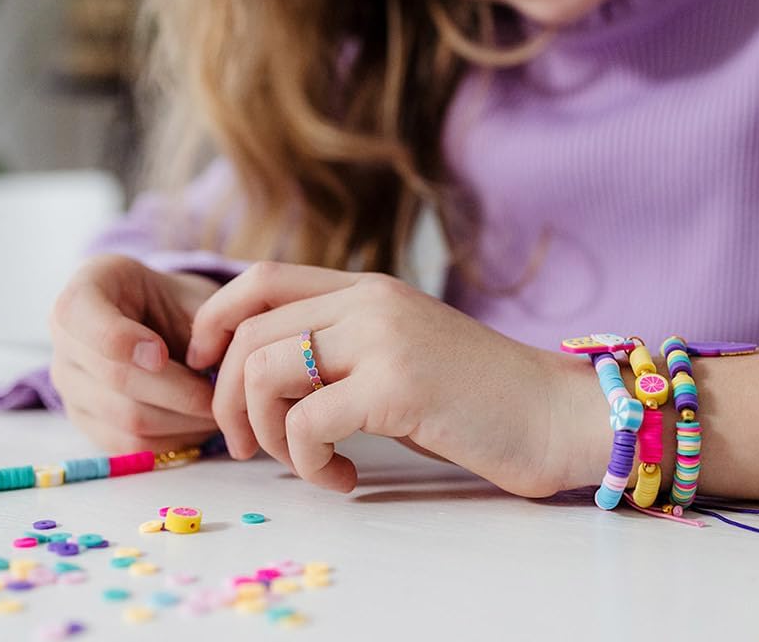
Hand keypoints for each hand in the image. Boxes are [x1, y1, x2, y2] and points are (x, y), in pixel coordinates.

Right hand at [49, 254, 220, 452]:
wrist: (164, 324)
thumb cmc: (180, 303)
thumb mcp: (192, 294)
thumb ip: (203, 322)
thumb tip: (215, 366)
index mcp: (86, 288)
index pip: (79, 316)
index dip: (121, 340)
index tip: (162, 354)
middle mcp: (64, 337)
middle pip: (115, 377)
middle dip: (179, 390)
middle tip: (221, 394)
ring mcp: (69, 383)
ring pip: (126, 418)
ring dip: (183, 419)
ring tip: (219, 410)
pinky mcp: (86, 421)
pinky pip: (128, 446)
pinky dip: (172, 440)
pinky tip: (199, 426)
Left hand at [186, 262, 568, 496]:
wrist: (554, 414)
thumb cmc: (473, 395)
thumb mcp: (396, 353)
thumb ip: (339, 348)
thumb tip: (263, 376)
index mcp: (365, 289)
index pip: (258, 280)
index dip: (213, 321)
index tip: (203, 368)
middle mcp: (369, 301)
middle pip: (249, 333)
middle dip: (225, 396)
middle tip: (241, 445)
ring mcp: (384, 337)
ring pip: (266, 372)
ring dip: (263, 433)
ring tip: (299, 464)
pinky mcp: (399, 384)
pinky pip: (307, 422)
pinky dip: (307, 462)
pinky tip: (343, 478)